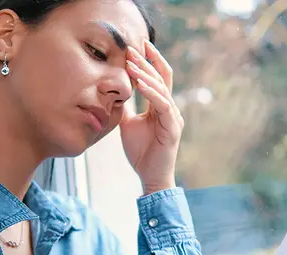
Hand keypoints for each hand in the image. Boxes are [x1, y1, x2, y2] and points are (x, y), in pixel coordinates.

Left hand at [120, 40, 184, 195]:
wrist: (150, 176)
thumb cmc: (141, 152)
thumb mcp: (128, 124)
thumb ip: (125, 107)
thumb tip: (113, 92)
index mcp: (160, 106)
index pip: (158, 77)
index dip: (148, 61)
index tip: (135, 46)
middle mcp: (170, 108)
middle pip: (162, 77)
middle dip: (146, 61)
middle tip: (132, 47)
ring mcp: (173, 117)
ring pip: (162, 89)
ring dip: (146, 75)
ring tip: (132, 63)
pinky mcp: (172, 128)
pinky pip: (163, 105)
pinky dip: (152, 93)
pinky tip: (141, 85)